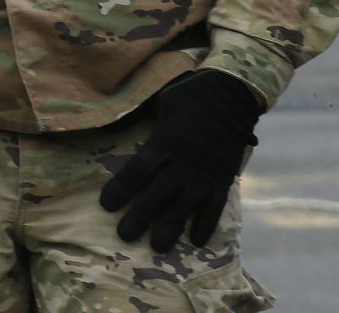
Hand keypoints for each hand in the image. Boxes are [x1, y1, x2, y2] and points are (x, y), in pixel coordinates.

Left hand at [99, 70, 262, 251]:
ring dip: (172, 225)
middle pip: (160, 190)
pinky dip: (207, 222)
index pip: (140, 166)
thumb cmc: (188, 94)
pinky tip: (196, 240)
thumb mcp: (160, 100)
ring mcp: (206, 169)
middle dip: (142, 214)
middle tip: (124, 236)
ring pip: (187, 202)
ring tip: (157, 247)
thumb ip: (141, 116)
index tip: (106, 205)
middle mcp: (186, 158)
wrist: (232, 92)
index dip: (123, 186)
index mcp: (166, 139)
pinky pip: (216, 203)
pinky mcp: (224, 175)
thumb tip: (111, 120)